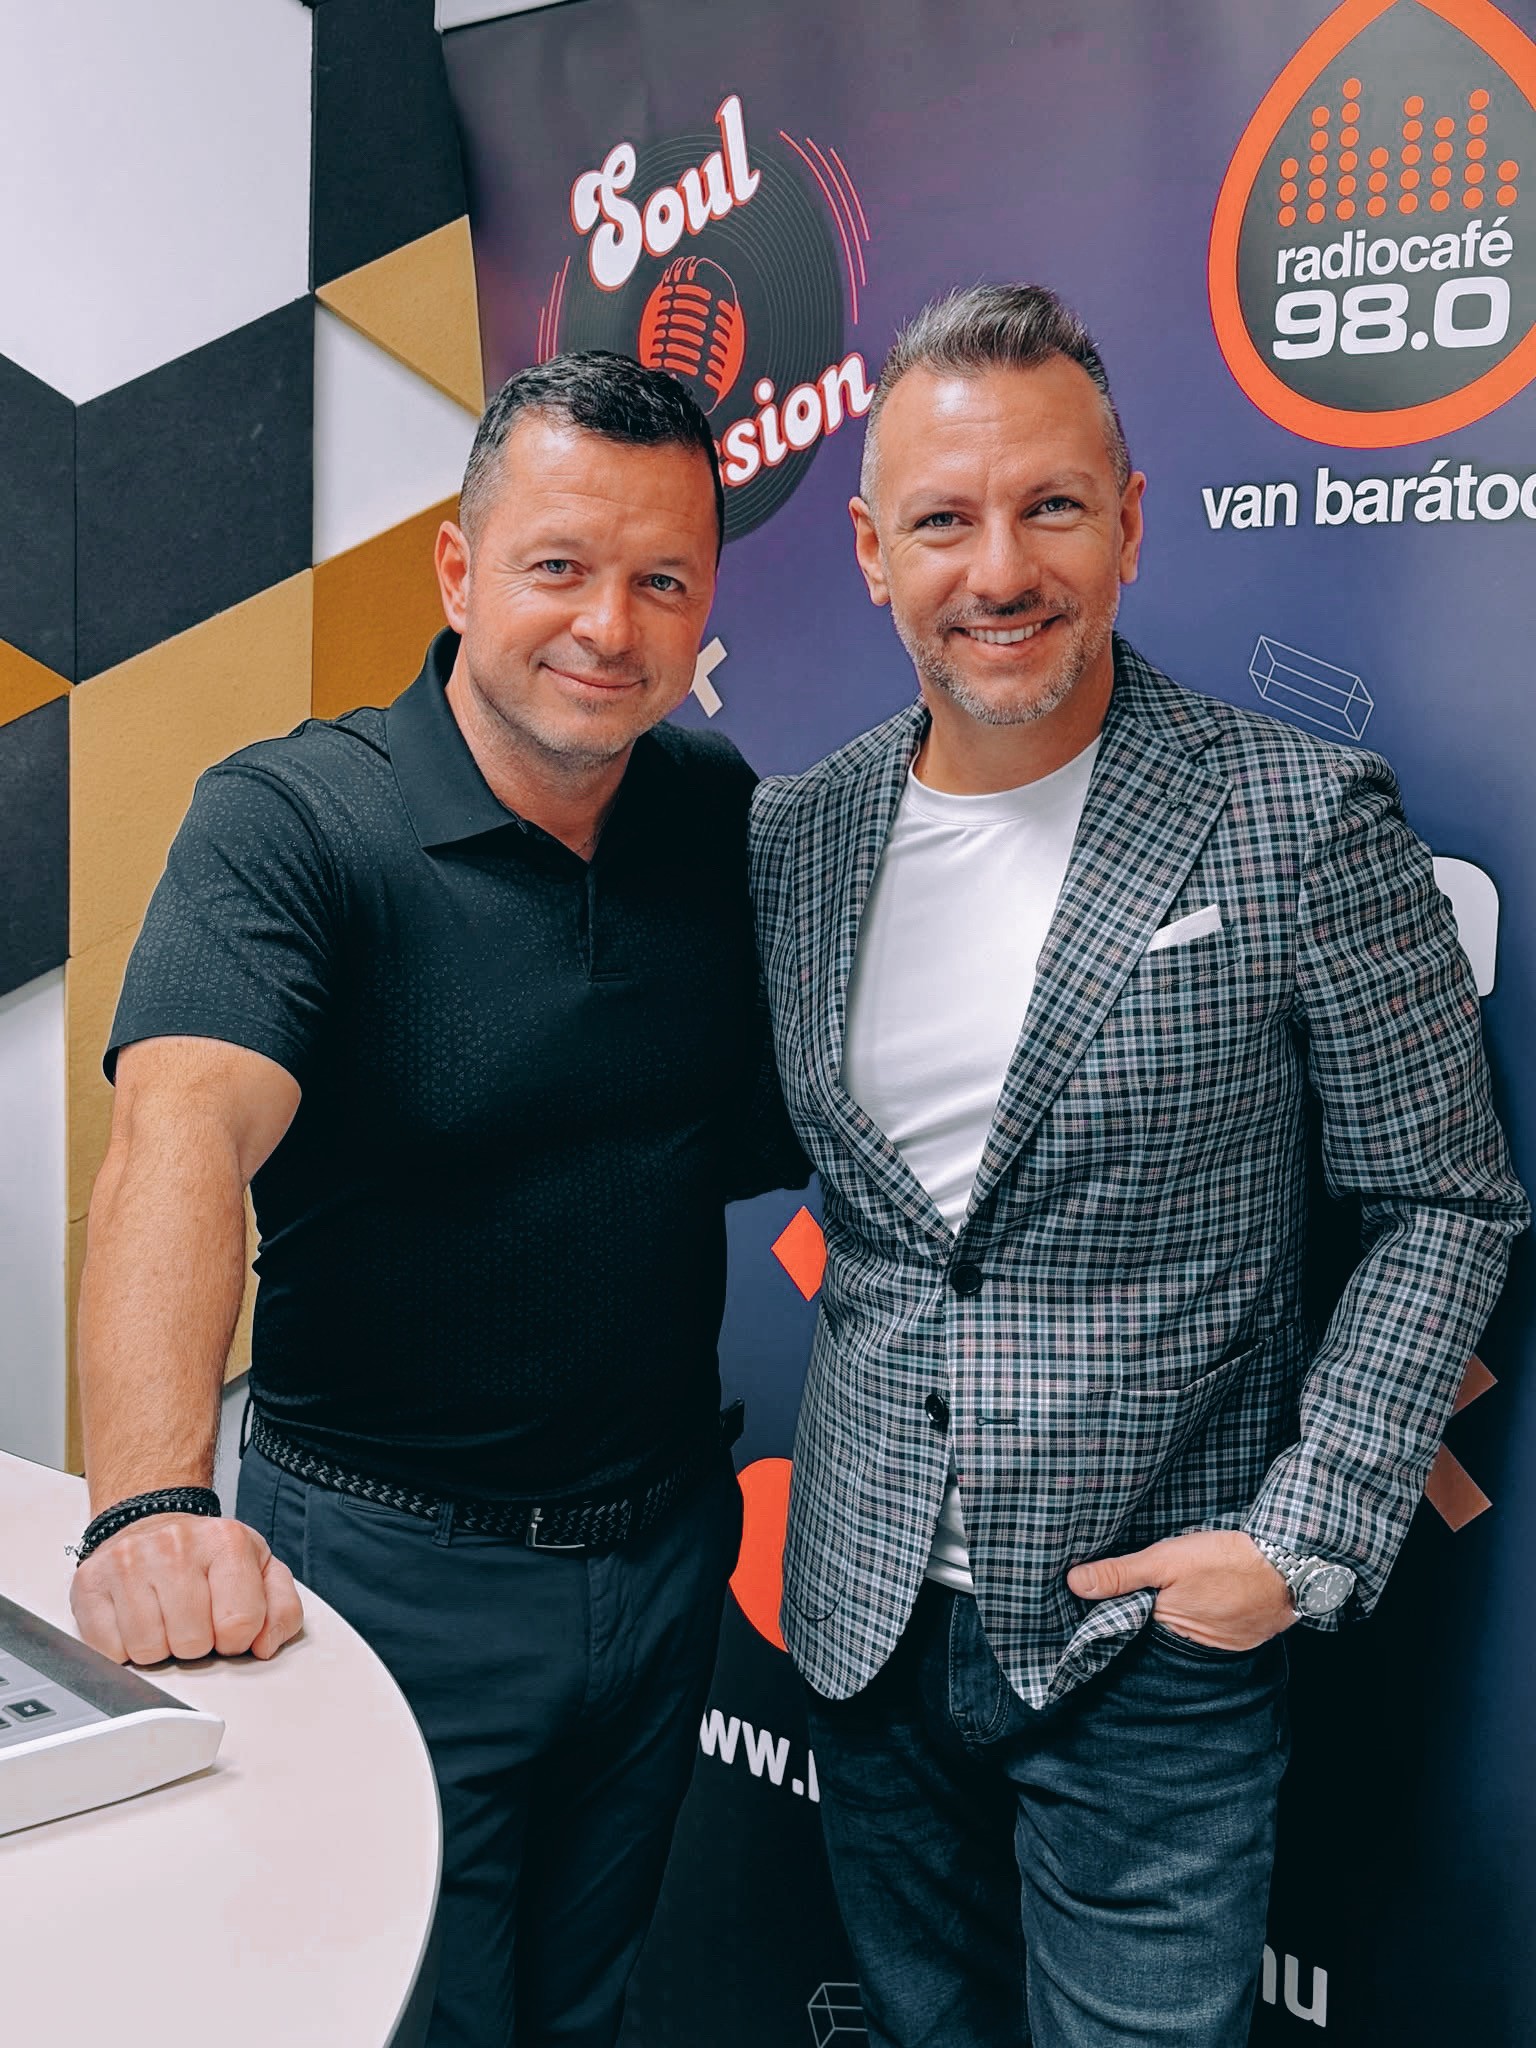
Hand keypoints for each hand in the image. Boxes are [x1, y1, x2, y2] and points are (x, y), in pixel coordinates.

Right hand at [70, 1513, 303, 1665]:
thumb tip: (265, 1646)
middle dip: (196, 1643)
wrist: (152, 1523)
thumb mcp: (261, 1570)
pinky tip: (133, 1621)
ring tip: (164, 1619)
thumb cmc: (207, 1556)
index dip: (236, 1639)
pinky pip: (109, 1652)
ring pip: (149, 1651)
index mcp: (227, 1541)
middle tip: (192, 1619)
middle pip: (192, 1643)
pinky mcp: (89, 1584)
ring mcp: (128, 1563)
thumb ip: (281, 1608)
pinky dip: (122, 1649)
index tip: (228, 1627)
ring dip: (159, 1647)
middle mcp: (175, 1546)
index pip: (240, 1623)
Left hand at [1066, 1530, 1294, 1651]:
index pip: (1127, 1628)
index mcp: (1167, 1630)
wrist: (1290, 1565)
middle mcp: (1191, 1648)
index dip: (1113, 1612)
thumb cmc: (1225, 1561)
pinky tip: (1201, 1595)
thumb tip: (1075, 1583)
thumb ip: (1121, 1574)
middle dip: (1144, 1613)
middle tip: (1135, 1589)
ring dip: (1175, 1614)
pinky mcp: (1241, 1636)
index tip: (1097, 1599)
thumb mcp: (1165, 1560)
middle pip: (1154, 1630)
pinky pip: (1210, 1628)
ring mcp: (1219, 1645)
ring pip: (1183, 1629)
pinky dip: (1203, 1614)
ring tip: (1171, 1591)